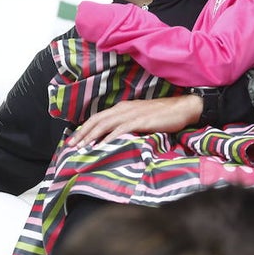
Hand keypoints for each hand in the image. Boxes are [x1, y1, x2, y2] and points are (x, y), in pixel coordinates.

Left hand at [68, 94, 201, 147]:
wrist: (182, 108)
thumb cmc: (163, 115)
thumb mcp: (140, 118)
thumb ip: (127, 124)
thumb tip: (114, 137)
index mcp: (122, 107)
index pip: (98, 117)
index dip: (84, 128)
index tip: (75, 139)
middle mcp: (123, 108)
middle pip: (97, 120)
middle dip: (82, 133)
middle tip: (71, 145)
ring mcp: (132, 114)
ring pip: (105, 124)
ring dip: (92, 136)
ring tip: (82, 147)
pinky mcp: (141, 120)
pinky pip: (121, 129)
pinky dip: (109, 138)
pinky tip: (102, 146)